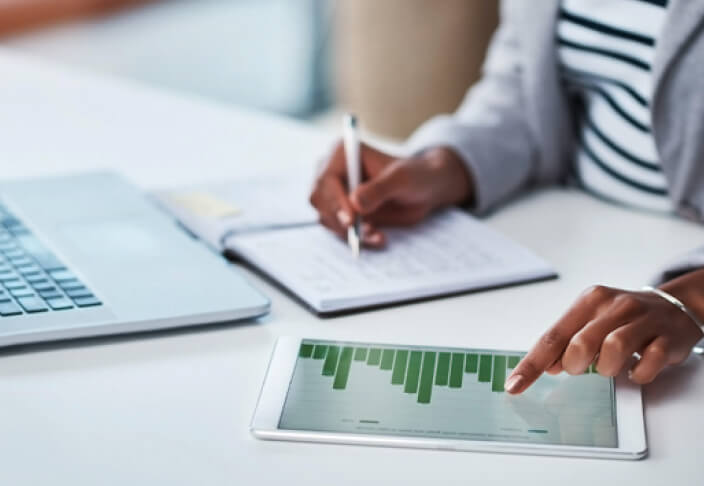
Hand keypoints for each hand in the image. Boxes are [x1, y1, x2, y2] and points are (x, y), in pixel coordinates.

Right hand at [309, 141, 472, 245]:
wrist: (426, 189)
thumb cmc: (416, 175)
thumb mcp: (402, 180)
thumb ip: (379, 189)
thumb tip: (355, 202)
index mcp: (344, 153)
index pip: (326, 179)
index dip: (334, 201)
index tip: (351, 220)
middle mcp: (334, 171)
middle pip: (319, 199)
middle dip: (338, 219)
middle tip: (362, 233)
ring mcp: (336, 193)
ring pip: (327, 217)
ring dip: (349, 231)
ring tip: (376, 234)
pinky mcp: (343, 212)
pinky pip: (339, 229)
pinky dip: (355, 238)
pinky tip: (377, 238)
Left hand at [506, 276, 703, 393]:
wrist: (675, 307)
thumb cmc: (624, 318)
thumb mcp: (591, 321)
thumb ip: (567, 341)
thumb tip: (547, 366)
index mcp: (589, 301)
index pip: (552, 336)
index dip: (532, 364)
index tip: (515, 385)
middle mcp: (614, 306)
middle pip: (580, 343)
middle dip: (575, 365)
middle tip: (583, 367)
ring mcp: (642, 320)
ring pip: (614, 349)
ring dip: (607, 368)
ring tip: (612, 366)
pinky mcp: (667, 337)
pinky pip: (649, 362)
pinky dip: (639, 373)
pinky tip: (636, 368)